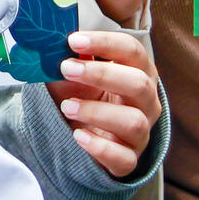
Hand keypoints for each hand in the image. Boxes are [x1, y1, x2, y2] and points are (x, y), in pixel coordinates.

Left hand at [49, 30, 162, 178]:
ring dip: (96, 112)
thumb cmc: (80, 96)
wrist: (77, 134)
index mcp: (137, 71)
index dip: (104, 42)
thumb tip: (52, 39)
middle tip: (67, 69)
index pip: (132, 50)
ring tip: (67, 106)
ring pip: (133, 122)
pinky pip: (123, 158)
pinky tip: (78, 136)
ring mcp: (141, 133)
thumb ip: (68, 56)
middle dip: (101, 74)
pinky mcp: (129, 160)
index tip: (73, 41)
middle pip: (139, 83)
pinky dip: (99, 147)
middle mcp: (146, 102)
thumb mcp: (73, 74)